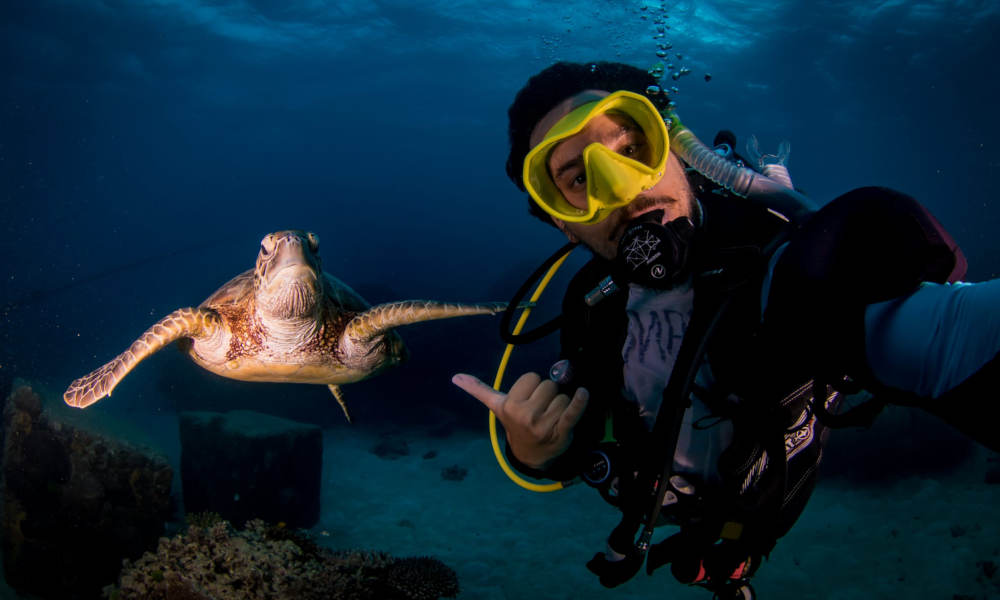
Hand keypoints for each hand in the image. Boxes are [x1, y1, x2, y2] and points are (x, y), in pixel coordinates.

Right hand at [451, 372, 587, 469]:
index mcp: (510, 406)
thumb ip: (478, 390)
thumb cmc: (515, 424)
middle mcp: (525, 415)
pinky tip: (583, 393)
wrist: (531, 455)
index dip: (533, 386)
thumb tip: (455, 376)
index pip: (532, 377)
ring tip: (552, 417)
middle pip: (549, 385)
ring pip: (563, 396)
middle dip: (548, 394)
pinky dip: (580, 402)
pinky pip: (573, 411)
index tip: (528, 399)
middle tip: (542, 409)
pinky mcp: (562, 431)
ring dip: (561, 404)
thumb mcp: (497, 406)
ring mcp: (544, 424)